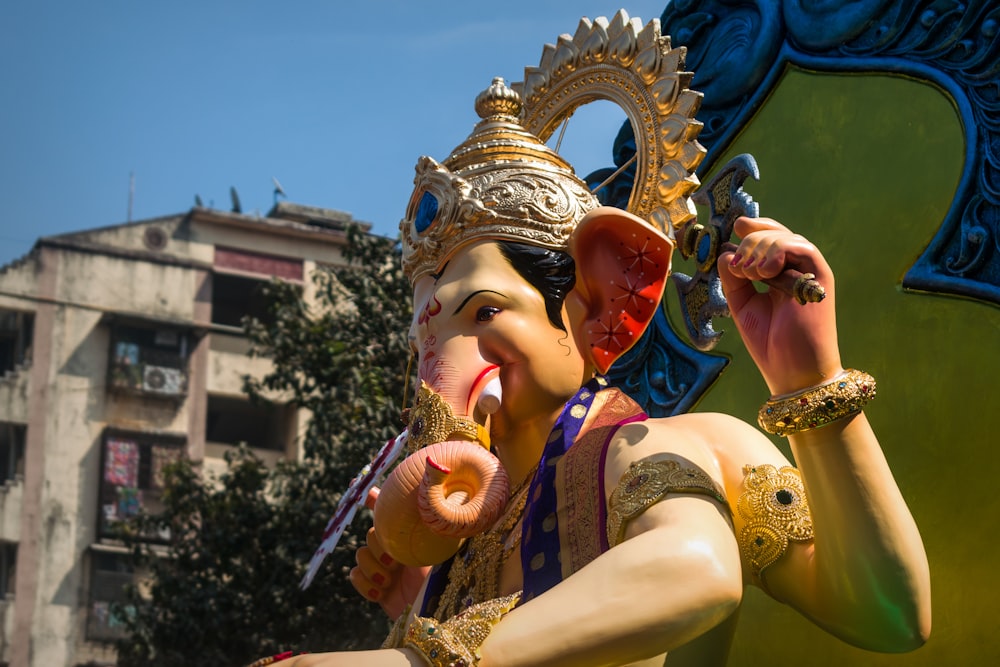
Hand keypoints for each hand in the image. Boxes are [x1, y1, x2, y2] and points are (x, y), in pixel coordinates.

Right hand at [349, 488, 430, 619]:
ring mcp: (383, 568)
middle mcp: (395, 549)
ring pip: (360, 555)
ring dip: (373, 568)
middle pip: (370, 535)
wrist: (435, 613)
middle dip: (378, 547)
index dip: (372, 498)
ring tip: (389, 578)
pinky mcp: (374, 587)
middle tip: (393, 562)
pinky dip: (366, 584)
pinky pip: (355, 575)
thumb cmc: (442, 581)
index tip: (357, 484)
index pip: (387, 512)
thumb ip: (424, 525)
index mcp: (409, 536)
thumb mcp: (435, 548)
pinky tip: (381, 591)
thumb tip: (424, 496)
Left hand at [717, 217, 842, 394]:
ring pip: (786, 238)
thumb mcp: (742, 304)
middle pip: (776, 234)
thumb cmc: (769, 342)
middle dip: (751, 242)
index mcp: (780, 274)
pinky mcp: (821, 278)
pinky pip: (802, 248)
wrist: (792, 371)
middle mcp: (797, 270)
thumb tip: (727, 250)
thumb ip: (733, 277)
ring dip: (761, 248)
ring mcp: (810, 272)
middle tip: (741, 269)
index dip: (755, 228)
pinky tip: (763, 273)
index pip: (771, 238)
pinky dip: (778, 252)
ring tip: (751, 275)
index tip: (737, 227)